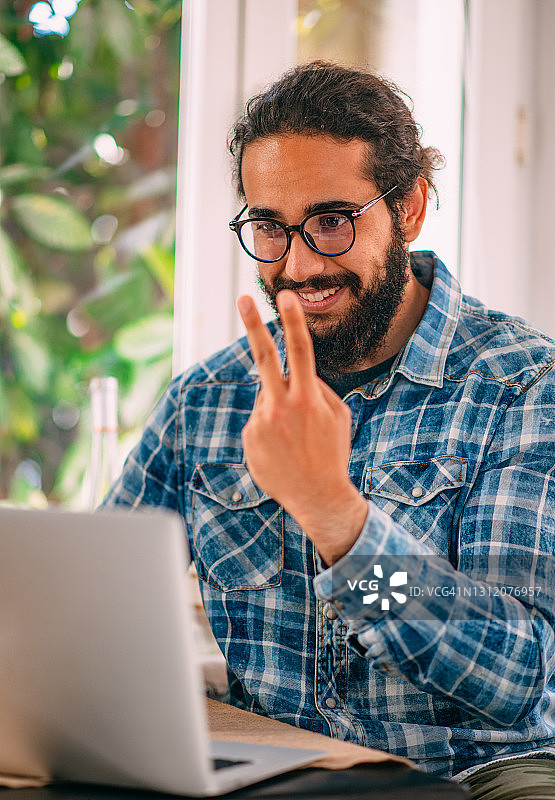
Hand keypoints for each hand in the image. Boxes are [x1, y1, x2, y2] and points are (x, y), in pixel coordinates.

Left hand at [237, 290, 367, 564]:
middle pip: (265, 356)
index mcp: (308, 399)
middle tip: (243, 299)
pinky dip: (269, 430)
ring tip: (294, 441)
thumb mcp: (338, 416)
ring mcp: (262, 423)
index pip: (300, 351)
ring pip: (267, 398)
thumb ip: (317, 389)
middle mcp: (281, 407)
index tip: (285, 297)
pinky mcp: (249, 438)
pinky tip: (282, 451)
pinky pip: (258, 421)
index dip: (292, 322)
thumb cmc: (332, 453)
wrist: (319, 498)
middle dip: (254, 324)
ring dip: (278, 410)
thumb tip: (296, 375)